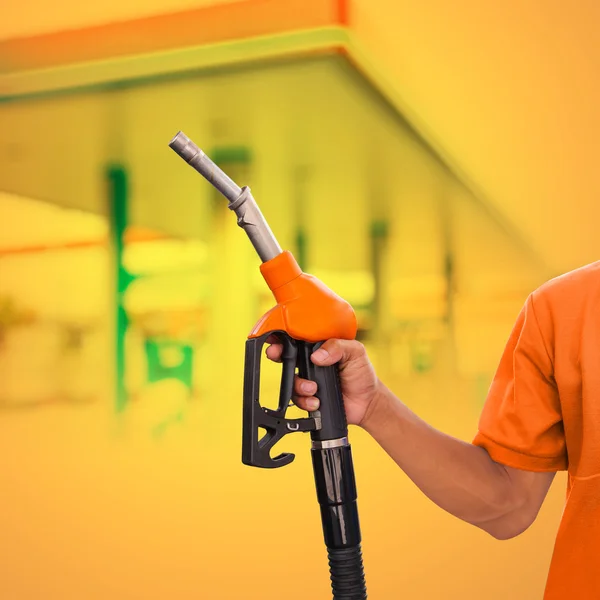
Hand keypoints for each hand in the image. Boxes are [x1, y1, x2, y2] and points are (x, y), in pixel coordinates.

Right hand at [265, 337, 380, 426]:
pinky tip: (317, 402)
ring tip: (314, 388)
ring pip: (291, 381)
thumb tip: (318, 356)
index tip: (275, 336)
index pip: (299, 338)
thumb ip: (338, 347)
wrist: (367, 402)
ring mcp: (308, 380)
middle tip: (275, 354)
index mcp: (320, 348)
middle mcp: (311, 363)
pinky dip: (305, 401)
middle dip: (277, 354)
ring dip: (299, 385)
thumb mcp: (355, 352)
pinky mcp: (309, 398)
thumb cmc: (362, 373)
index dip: (284, 336)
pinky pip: (297, 399)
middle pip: (286, 357)